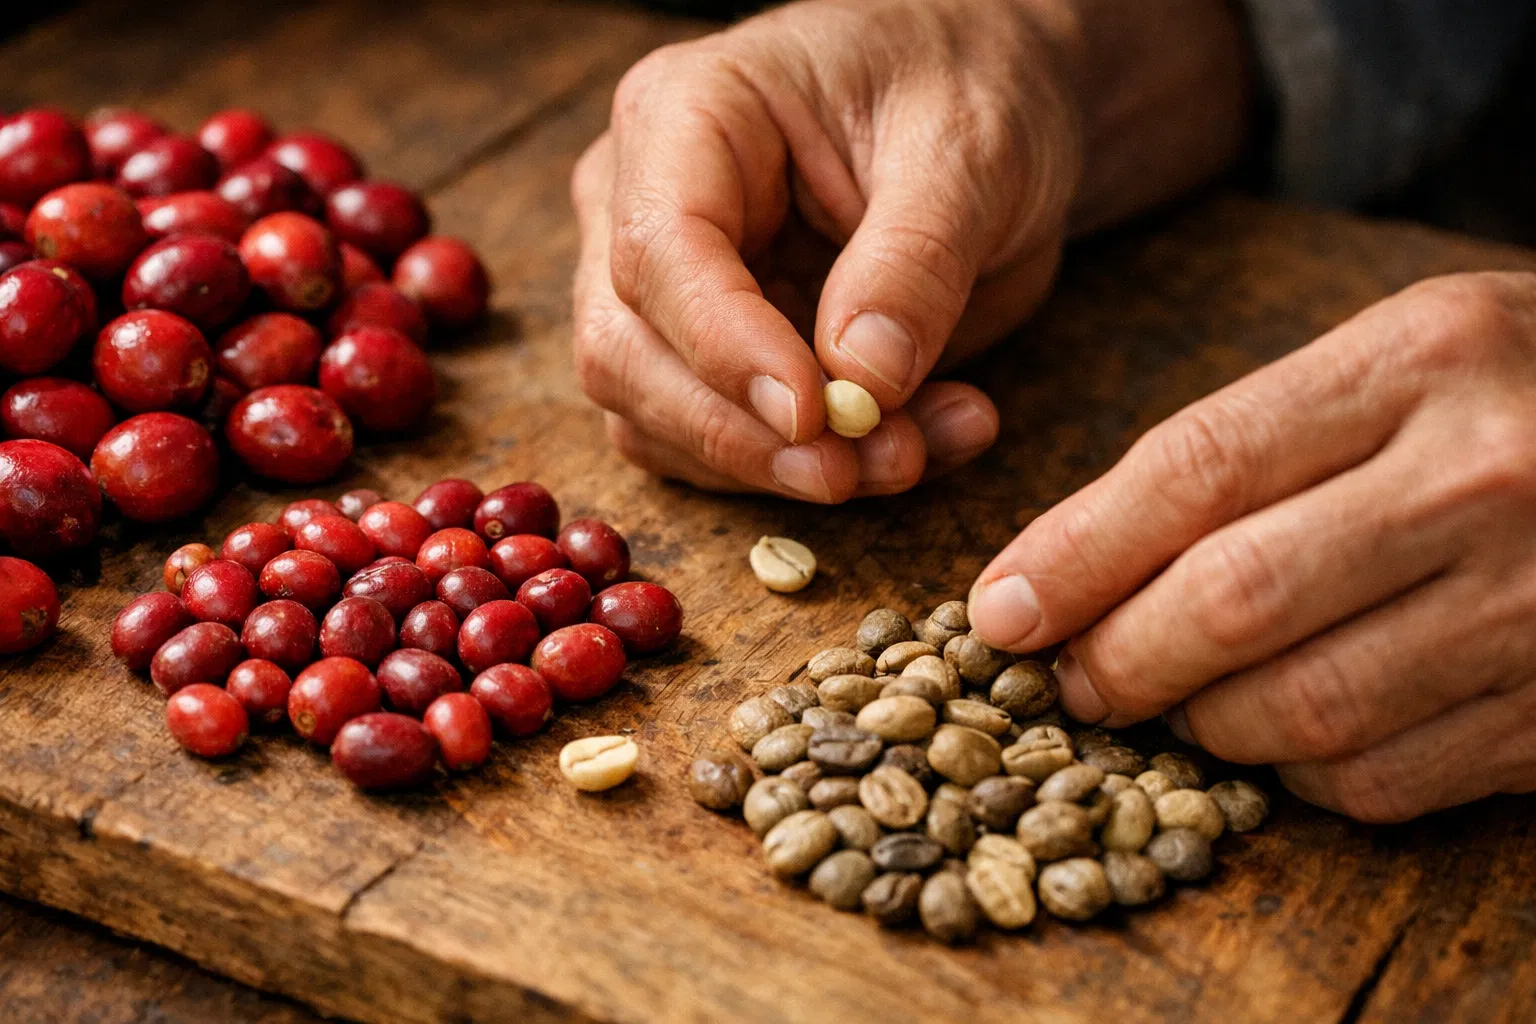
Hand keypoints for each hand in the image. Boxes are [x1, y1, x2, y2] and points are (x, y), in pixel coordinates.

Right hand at [572, 0, 1082, 499]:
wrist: (981, 101)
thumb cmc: (963, 86)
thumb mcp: (968, 153)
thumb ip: (913, 261)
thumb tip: (862, 377)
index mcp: (683, 114)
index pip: (661, 252)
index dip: (728, 350)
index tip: (817, 416)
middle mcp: (640, 201)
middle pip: (627, 353)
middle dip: (746, 435)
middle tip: (866, 467)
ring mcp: (659, 288)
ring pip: (658, 422)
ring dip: (782, 467)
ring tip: (917, 449)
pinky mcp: (699, 356)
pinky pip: (718, 447)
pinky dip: (804, 470)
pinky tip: (913, 444)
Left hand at [969, 272, 1535, 821]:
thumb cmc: (1513, 393)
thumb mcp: (1396, 359)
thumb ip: (1251, 443)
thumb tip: (1070, 561)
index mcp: (1422, 359)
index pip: (1198, 468)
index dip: (1077, 554)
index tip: (1001, 610)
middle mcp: (1485, 476)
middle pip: (1234, 600)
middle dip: (1118, 659)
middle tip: (1072, 678)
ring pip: (1302, 707)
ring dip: (1201, 725)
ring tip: (1170, 703)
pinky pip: (1384, 778)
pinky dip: (1300, 774)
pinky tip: (1283, 734)